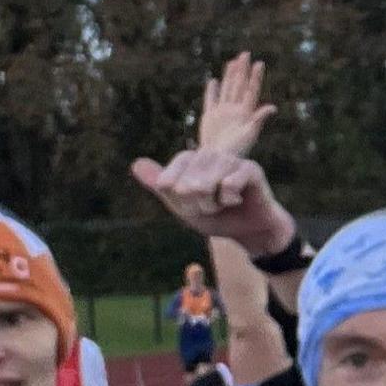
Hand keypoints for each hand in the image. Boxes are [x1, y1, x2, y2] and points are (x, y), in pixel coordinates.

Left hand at [133, 146, 297, 259]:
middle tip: (212, 206)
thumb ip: (159, 186)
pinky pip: (228, 185)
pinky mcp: (249, 167)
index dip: (179, 202)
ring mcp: (229, 158)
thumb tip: (135, 163)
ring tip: (224, 203)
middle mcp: (208, 154)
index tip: (193, 206)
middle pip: (185, 185)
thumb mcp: (182, 206)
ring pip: (205, 185)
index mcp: (189, 160)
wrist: (250, 231)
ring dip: (214, 204)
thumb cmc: (217, 217)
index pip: (167, 182)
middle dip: (198, 206)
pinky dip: (229, 200)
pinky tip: (238, 199)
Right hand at [195, 52, 275, 160]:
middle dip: (242, 70)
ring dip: (230, 76)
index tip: (259, 63)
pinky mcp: (210, 117)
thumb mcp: (250, 134)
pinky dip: (212, 91)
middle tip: (245, 54)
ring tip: (233, 62)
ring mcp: (222, 112)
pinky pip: (211, 100)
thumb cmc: (236, 151)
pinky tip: (213, 81)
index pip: (251, 90)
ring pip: (227, 89)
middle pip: (239, 85)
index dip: (255, 77)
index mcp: (245, 112)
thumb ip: (259, 119)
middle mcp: (235, 110)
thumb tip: (273, 107)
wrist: (218, 160)